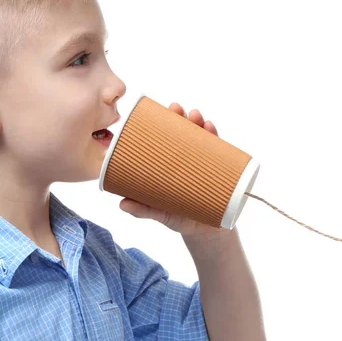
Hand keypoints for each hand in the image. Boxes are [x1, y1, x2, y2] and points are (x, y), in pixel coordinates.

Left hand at [119, 103, 227, 237]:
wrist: (206, 232)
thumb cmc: (177, 218)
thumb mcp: (159, 213)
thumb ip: (143, 210)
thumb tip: (122, 203)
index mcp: (167, 165)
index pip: (162, 141)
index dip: (160, 125)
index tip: (156, 114)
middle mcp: (183, 160)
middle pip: (182, 133)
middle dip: (180, 118)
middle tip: (176, 109)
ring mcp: (201, 163)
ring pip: (200, 138)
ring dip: (198, 123)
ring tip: (196, 116)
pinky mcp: (219, 170)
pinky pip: (218, 150)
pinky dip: (215, 137)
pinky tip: (210, 128)